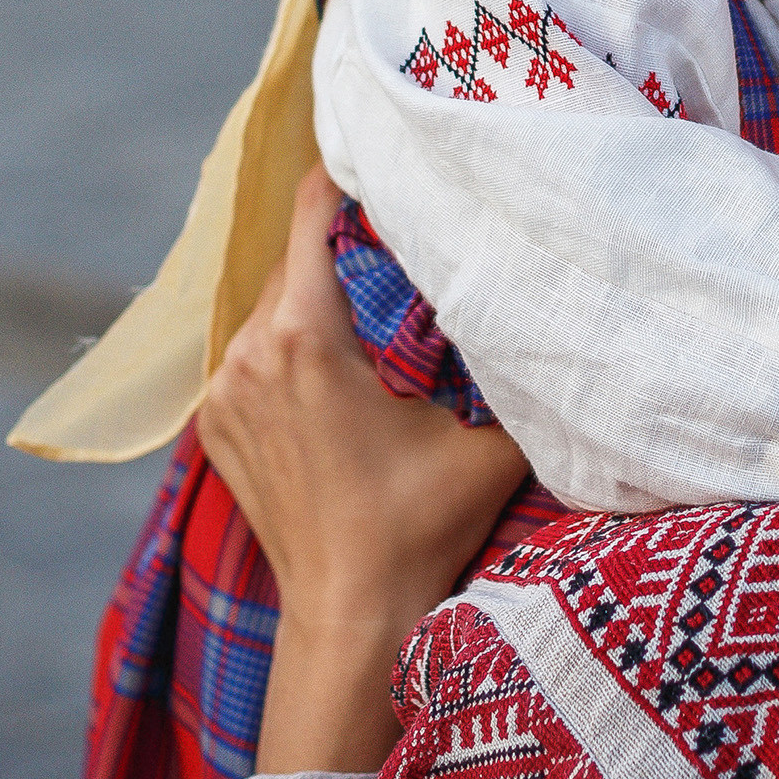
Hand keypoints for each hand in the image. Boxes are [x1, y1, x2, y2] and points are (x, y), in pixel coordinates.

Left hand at [198, 163, 528, 772]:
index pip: (313, 205)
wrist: (352, 619)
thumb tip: (564, 289)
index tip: (400, 159)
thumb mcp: (491, 430)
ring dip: (323, 290)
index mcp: (306, 336)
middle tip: (411, 234)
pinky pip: (257, 346)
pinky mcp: (215, 422)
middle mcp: (250, 351)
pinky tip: (344, 366)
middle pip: (298, 250)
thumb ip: (517, 357)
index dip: (356, 172)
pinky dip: (296, 340)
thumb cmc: (424, 522)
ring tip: (384, 304)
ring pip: (276, 297)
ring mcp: (224, 390)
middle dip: (351, 237)